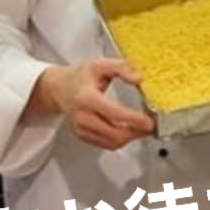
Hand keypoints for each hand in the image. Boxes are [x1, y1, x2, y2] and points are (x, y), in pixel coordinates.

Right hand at [34, 59, 154, 148]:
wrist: (59, 88)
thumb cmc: (80, 76)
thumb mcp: (100, 65)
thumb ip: (121, 68)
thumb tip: (139, 78)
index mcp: (87, 98)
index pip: (113, 113)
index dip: (133, 119)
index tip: (149, 121)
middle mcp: (82, 116)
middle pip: (114, 134)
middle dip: (136, 132)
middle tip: (150, 124)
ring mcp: (81, 129)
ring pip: (112, 142)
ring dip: (130, 138)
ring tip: (142, 127)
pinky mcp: (83, 136)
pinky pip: (106, 144)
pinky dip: (120, 140)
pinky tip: (128, 130)